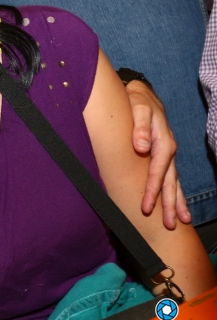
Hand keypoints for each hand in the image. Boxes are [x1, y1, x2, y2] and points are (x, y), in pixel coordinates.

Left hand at [125, 81, 189, 228]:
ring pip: (174, 182)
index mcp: (163, 143)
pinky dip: (175, 192)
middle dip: (169, 204)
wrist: (142, 95)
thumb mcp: (137, 109)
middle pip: (170, 182)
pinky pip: (171, 177)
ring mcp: (168, 155)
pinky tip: (177, 205)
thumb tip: (141, 147)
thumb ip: (138, 127)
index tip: (147, 207)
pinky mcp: (164, 156)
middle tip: (170, 224)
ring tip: (181, 221)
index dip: (152, 191)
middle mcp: (169, 151)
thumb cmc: (137, 101)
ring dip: (176, 202)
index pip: (158, 172)